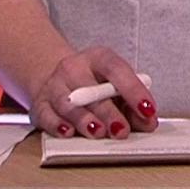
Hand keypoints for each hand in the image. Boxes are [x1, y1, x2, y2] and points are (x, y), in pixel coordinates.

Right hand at [27, 46, 157, 138]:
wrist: (54, 75)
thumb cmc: (92, 82)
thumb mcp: (114, 84)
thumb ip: (133, 104)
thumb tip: (148, 123)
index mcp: (98, 58)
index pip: (117, 70)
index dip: (133, 90)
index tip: (147, 109)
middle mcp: (74, 68)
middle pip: (91, 89)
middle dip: (108, 112)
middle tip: (122, 130)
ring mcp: (54, 85)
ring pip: (68, 103)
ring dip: (84, 120)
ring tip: (98, 132)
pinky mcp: (40, 104)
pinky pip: (46, 115)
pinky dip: (58, 125)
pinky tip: (69, 132)